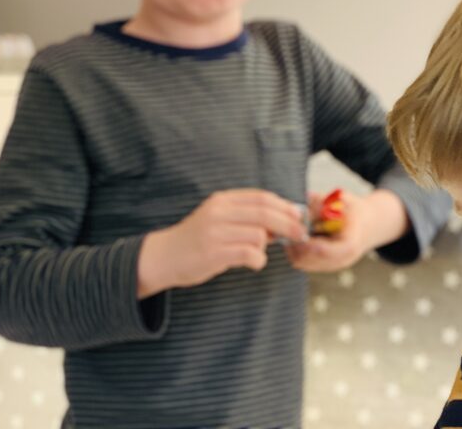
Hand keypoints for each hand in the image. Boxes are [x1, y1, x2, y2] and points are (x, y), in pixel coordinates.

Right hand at [137, 189, 306, 298]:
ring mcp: (215, 233)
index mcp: (222, 201)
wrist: (162, 257)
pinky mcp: (213, 253)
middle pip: (265, 213)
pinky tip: (253, 263)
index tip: (298, 215)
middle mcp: (219, 213)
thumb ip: (246, 216)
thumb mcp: (218, 218)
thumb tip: (282, 221)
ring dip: (266, 246)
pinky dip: (258, 260)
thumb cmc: (197, 239)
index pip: (261, 197)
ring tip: (257, 253)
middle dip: (288, 223)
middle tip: (299, 233)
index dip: (284, 206)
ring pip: (259, 234)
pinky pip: (249, 254)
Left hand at [285, 188, 408, 272]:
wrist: (367, 222)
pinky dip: (296, 249)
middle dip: (295, 242)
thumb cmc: (352, 209)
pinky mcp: (324, 267)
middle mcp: (342, 260)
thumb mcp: (338, 200)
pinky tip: (298, 234)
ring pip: (302, 262)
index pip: (322, 251)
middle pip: (308, 259)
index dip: (305, 240)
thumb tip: (296, 210)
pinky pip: (303, 262)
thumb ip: (318, 204)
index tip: (295, 225)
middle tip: (287, 226)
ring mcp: (333, 266)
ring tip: (292, 228)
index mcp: (350, 243)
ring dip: (293, 246)